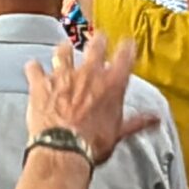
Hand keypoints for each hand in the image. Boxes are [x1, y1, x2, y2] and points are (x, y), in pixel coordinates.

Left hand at [24, 34, 152, 166]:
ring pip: (63, 51)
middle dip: (98, 40)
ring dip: (64, 50)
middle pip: (95, 44)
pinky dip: (34, 68)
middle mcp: (89, 74)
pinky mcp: (41, 83)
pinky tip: (34, 69)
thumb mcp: (119, 133)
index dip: (127, 46)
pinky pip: (34, 67)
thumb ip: (137, 122)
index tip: (127, 43)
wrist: (63, 150)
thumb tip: (154, 120)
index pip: (125, 55)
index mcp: (111, 84)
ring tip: (64, 49)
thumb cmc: (92, 144)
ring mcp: (63, 76)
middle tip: (98, 38)